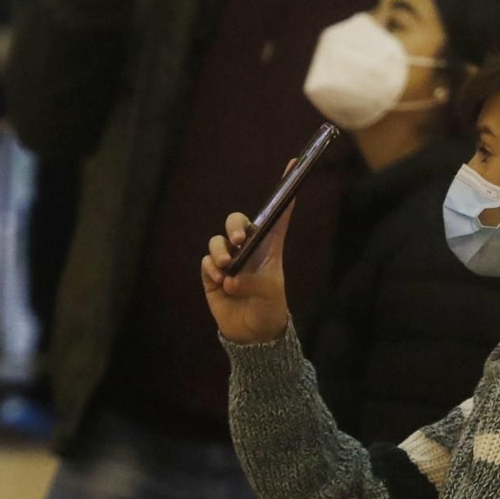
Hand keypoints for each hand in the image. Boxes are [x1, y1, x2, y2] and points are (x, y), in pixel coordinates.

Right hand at [201, 205, 292, 344]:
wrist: (252, 334)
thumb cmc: (269, 309)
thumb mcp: (271, 295)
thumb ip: (254, 283)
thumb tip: (229, 279)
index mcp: (270, 248)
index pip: (278, 216)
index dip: (285, 193)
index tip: (293, 164)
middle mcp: (249, 250)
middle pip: (237, 222)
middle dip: (235, 226)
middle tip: (239, 241)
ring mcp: (229, 261)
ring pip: (218, 241)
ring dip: (220, 250)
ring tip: (227, 267)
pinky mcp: (212, 275)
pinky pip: (207, 262)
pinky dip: (211, 267)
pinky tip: (220, 279)